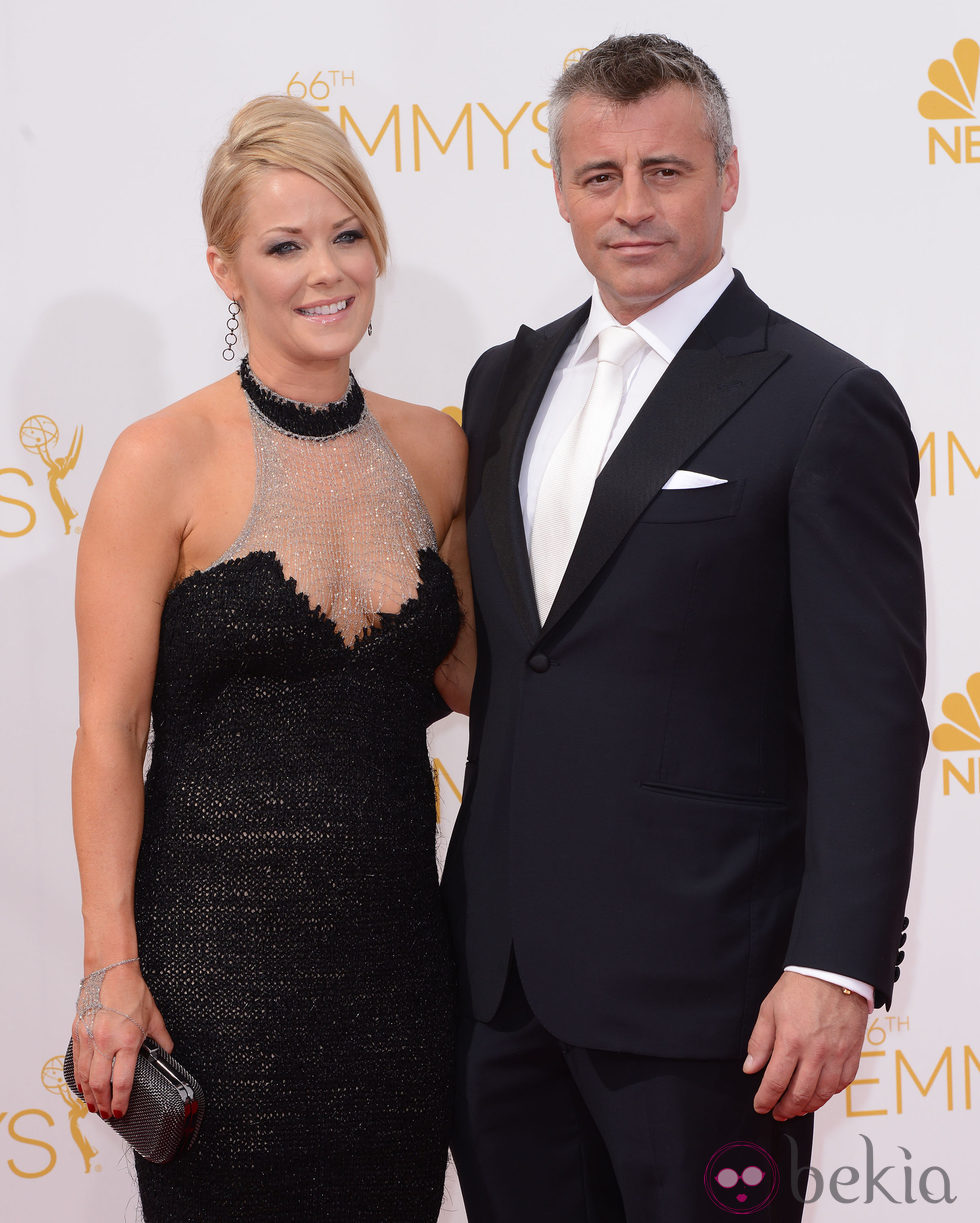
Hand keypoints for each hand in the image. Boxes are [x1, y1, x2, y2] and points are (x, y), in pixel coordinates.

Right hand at [71, 959, 172, 1119]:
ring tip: (93, 1105)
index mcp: (127, 1041)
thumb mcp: (154, 1017)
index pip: (123, 1082)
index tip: (121, 1111)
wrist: (112, 973)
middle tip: (106, 1113)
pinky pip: (76, 1062)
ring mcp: (89, 1038)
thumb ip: (161, 1039)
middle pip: (100, 1084)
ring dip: (88, 1095)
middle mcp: (106, 1042)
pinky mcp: (77, 1033)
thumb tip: (168, 1051)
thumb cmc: (132, 991)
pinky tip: (82, 1085)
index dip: (121, 1101)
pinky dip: (79, 1077)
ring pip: (85, 1076)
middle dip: (103, 1104)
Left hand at [743, 972, 867, 1120]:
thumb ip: (760, 1042)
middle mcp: (815, 1053)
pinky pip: (842, 1083)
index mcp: (791, 1041)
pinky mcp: (852, 1053)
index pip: (775, 1082)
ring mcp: (836, 1055)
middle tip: (778, 1113)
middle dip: (786, 1109)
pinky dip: (830, 1094)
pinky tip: (820, 1094)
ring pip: (822, 1094)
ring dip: (808, 1106)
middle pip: (800, 1094)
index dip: (766, 1099)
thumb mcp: (770, 1009)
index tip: (761, 1106)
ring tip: (797, 1109)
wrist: (834, 973)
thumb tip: (751, 1068)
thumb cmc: (800, 988)